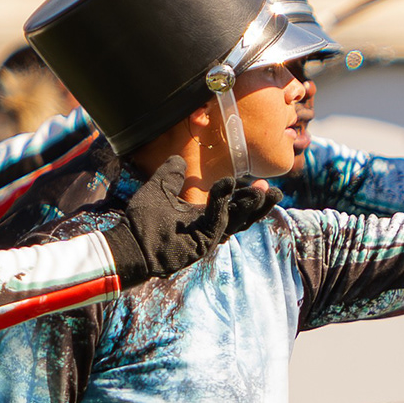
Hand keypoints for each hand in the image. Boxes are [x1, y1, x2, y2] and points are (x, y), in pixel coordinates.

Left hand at [106, 157, 277, 284]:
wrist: (129, 242)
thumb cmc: (142, 219)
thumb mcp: (159, 188)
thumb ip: (171, 174)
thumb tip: (179, 159)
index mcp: (204, 216)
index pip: (233, 206)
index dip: (246, 195)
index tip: (259, 181)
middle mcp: (210, 227)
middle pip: (243, 217)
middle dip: (259, 204)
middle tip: (274, 190)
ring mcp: (207, 236)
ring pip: (236, 222)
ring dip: (250, 207)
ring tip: (264, 192)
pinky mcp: (202, 243)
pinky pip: (217, 222)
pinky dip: (223, 205)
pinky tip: (227, 188)